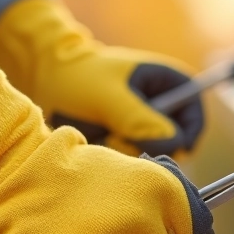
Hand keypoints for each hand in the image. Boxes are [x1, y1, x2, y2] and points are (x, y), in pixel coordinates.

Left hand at [0, 0, 204, 156]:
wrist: (39, 78)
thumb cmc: (75, 77)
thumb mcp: (108, 97)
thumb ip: (141, 120)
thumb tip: (174, 143)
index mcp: (162, 80)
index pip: (193, 107)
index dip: (191, 129)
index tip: (177, 148)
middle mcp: (154, 102)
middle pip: (174, 136)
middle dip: (152, 144)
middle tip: (123, 140)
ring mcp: (137, 121)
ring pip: (151, 151)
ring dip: (131, 151)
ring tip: (104, 138)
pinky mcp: (121, 138)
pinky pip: (130, 157)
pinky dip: (117, 156)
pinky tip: (98, 144)